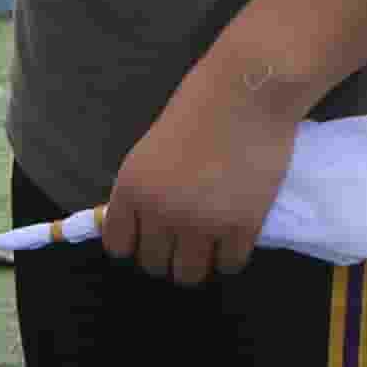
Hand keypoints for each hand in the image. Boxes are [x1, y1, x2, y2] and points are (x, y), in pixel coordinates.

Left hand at [96, 68, 304, 285]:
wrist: (246, 92)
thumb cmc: (200, 106)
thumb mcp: (152, 148)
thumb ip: (146, 187)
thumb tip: (146, 220)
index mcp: (131, 189)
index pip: (120, 245)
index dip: (135, 244)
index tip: (150, 238)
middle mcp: (159, 212)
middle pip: (154, 264)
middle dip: (167, 256)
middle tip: (184, 241)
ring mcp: (201, 224)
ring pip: (189, 274)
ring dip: (197, 264)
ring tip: (208, 248)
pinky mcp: (241, 227)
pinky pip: (228, 265)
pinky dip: (229, 257)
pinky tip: (233, 241)